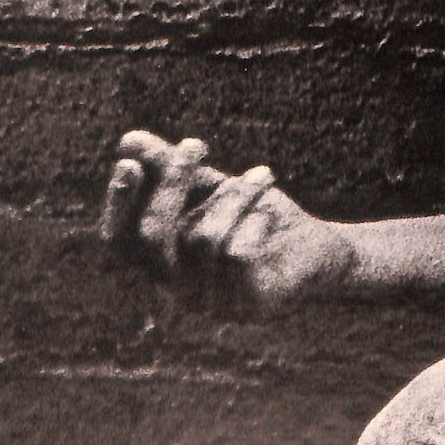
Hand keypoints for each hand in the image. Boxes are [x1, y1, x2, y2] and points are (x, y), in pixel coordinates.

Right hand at [100, 130, 353, 316]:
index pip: (120, 243)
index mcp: (167, 266)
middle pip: (154, 236)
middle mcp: (181, 291)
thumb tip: (128, 139)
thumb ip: (175, 170)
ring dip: (232, 196)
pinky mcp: (249, 304)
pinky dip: (254, 218)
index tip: (128, 162)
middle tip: (196, 144)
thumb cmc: (263, 219)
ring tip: (263, 176)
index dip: (118, 205)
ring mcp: (214, 302)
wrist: (326, 253)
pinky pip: (236, 252)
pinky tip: (272, 209)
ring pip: (202, 237)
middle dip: (171, 183)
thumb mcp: (218, 190)